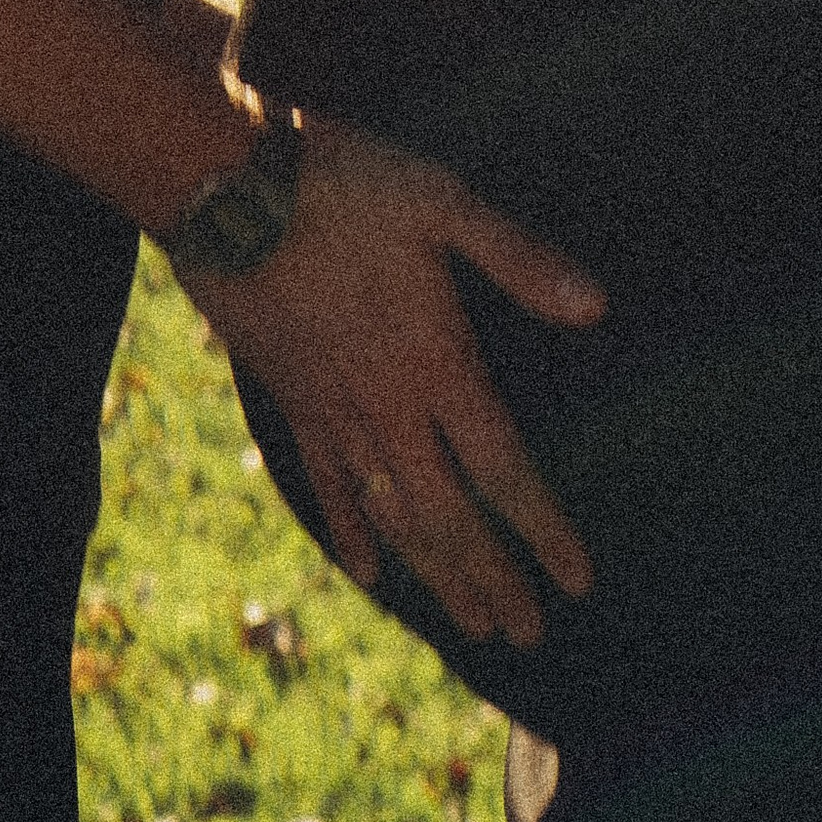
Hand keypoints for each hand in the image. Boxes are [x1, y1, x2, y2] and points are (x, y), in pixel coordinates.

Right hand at [194, 117, 604, 647]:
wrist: (224, 185)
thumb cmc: (342, 184)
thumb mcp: (442, 202)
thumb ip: (518, 259)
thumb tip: (597, 306)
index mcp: (436, 364)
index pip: (503, 471)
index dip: (542, 532)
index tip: (578, 584)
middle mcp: (388, 406)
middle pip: (450, 518)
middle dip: (492, 580)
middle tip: (527, 637)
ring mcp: (333, 410)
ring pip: (392, 516)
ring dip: (435, 574)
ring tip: (469, 624)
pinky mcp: (289, 399)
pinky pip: (325, 485)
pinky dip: (351, 532)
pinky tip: (368, 573)